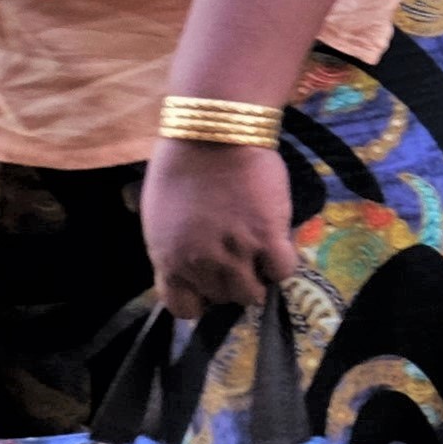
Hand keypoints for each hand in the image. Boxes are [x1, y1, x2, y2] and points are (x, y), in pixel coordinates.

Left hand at [141, 137, 301, 319]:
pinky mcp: (268, 237)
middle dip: (230, 282)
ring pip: (252, 292)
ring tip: (260, 254)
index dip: (200, 298)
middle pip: (222, 298)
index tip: (209, 283)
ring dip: (257, 277)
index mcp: (168, 259)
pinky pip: (282, 271)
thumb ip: (175, 249)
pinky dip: (282, 263)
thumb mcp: (160, 218)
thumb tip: (193, 265)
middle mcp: (200, 263)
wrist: (212, 135)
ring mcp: (236, 252)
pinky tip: (278, 245)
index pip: (184, 308)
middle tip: (239, 259)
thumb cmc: (181, 168)